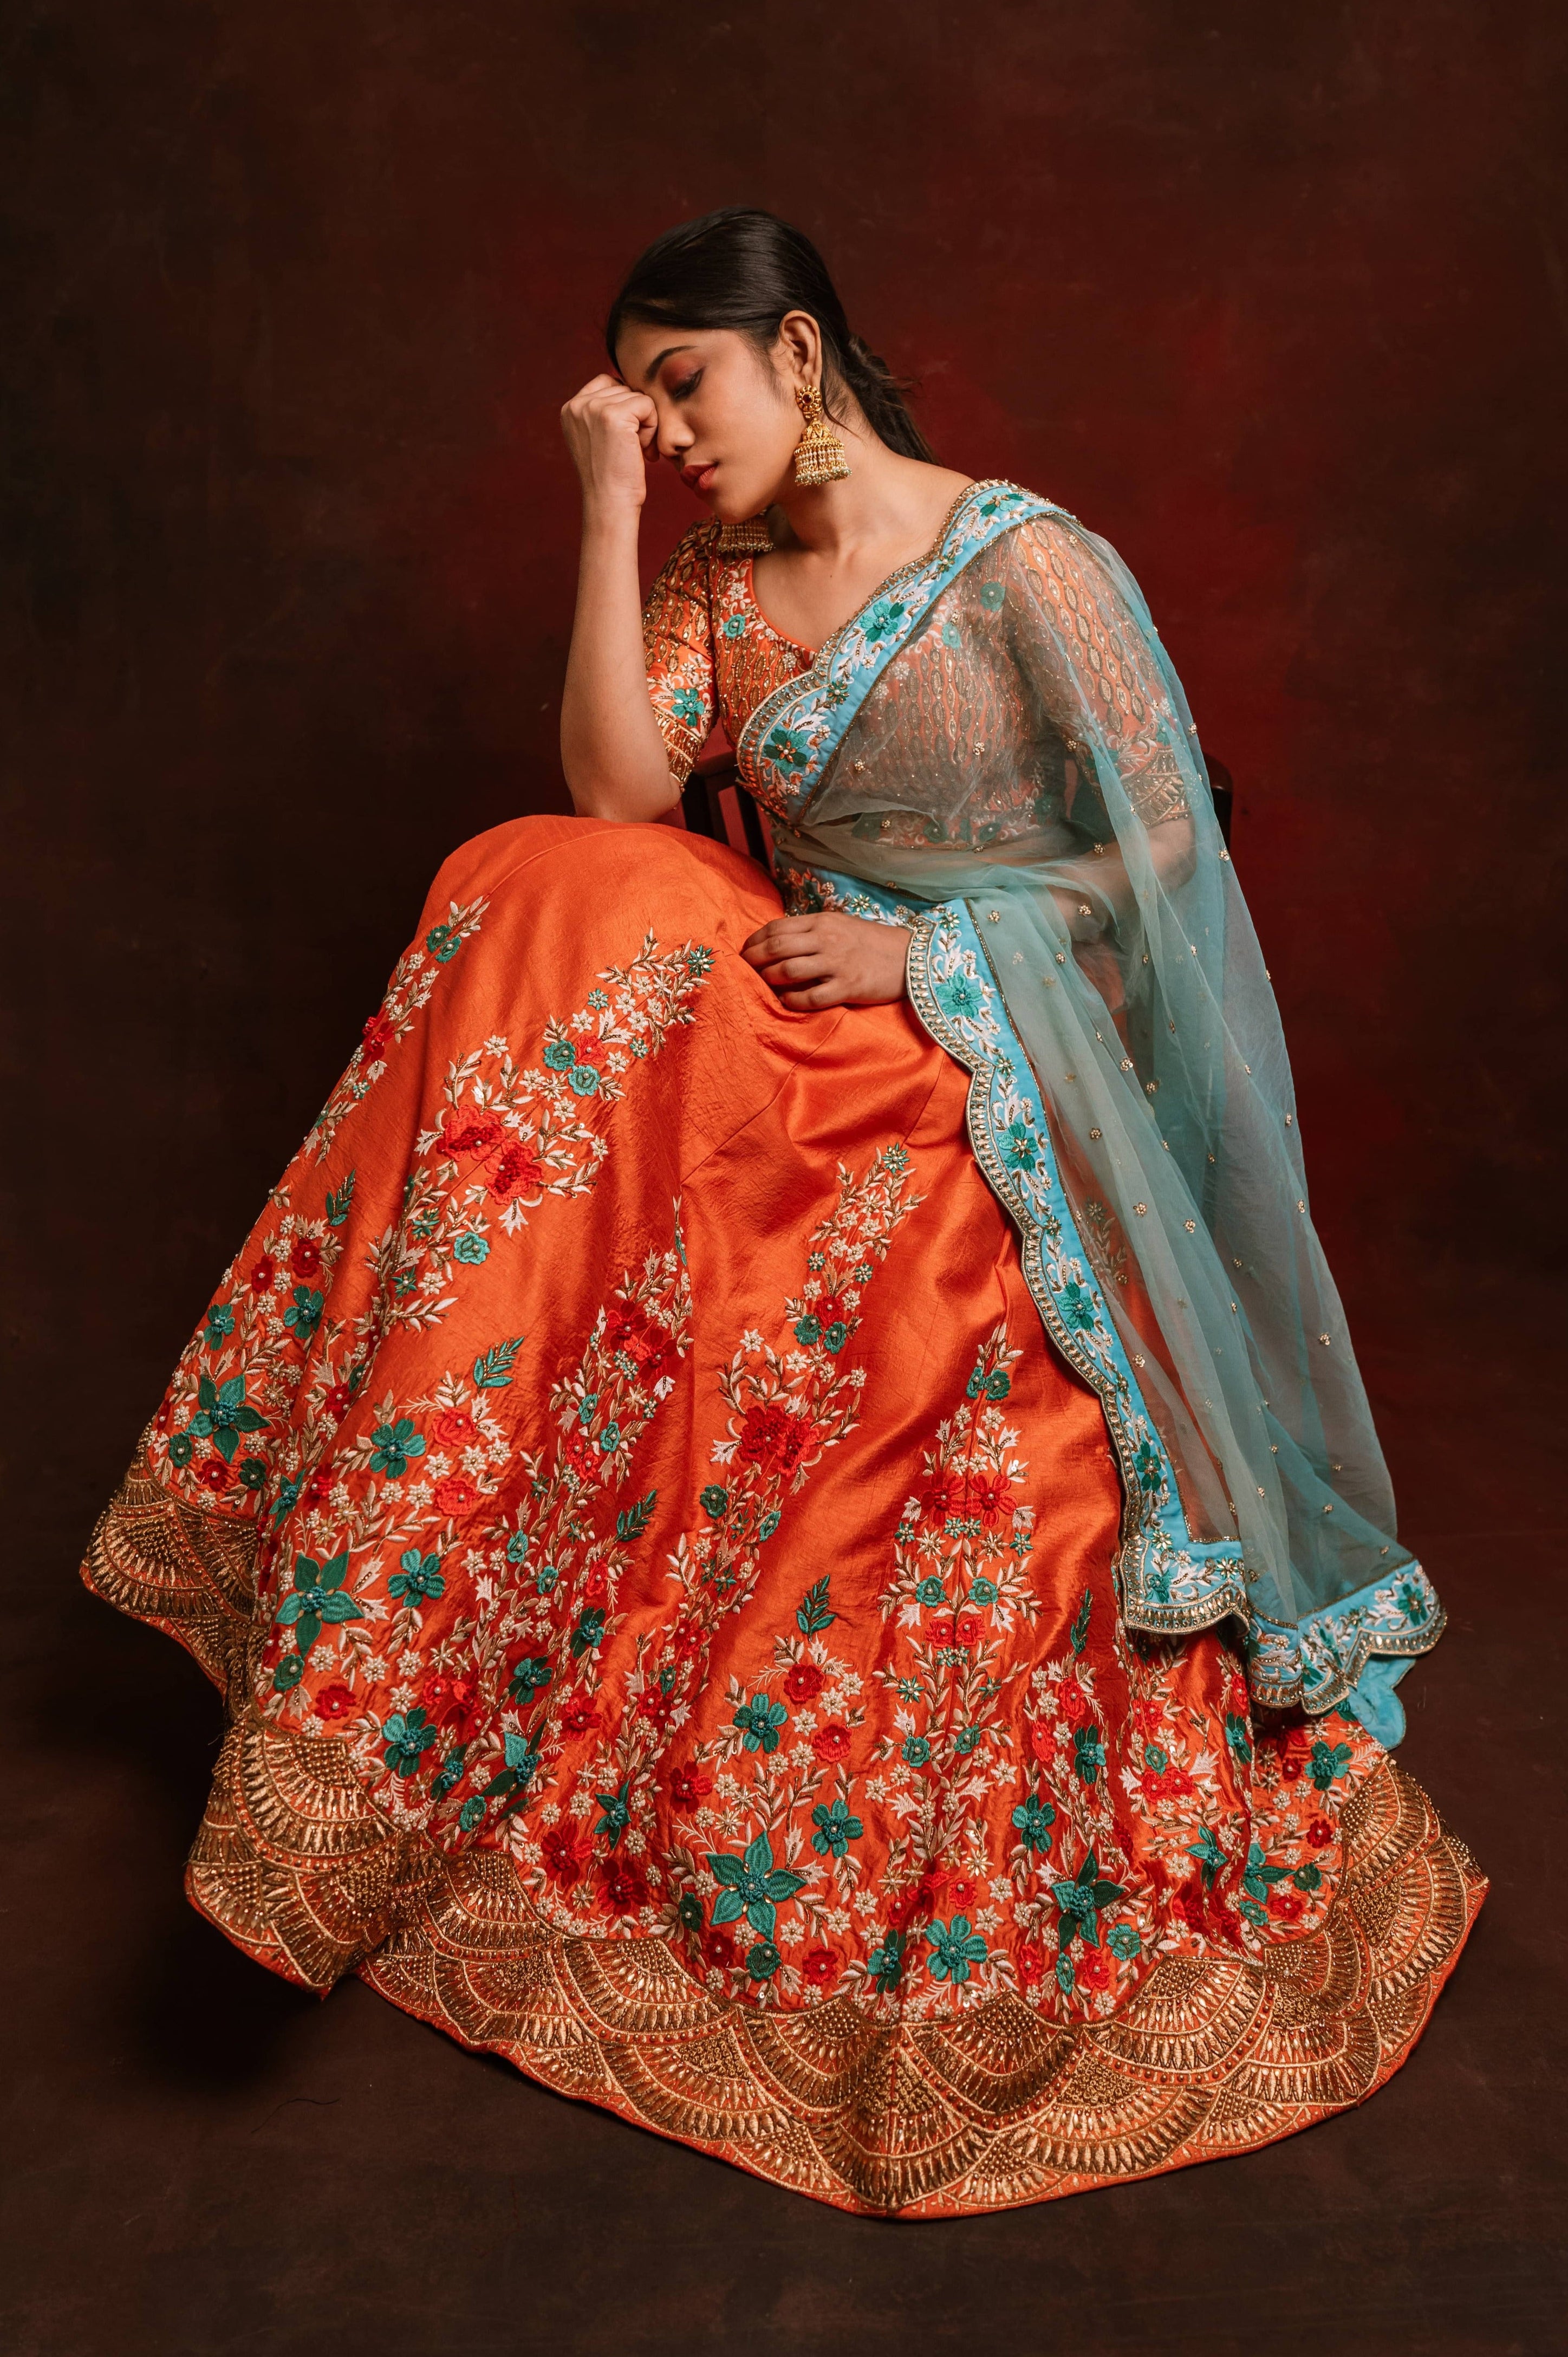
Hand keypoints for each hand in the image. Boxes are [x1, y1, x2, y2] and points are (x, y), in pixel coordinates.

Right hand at [560, 373, 656, 519]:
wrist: (610, 503)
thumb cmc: (611, 476)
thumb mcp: (597, 437)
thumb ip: (603, 411)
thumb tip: (628, 386)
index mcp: (570, 409)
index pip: (608, 383)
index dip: (625, 407)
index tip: (622, 438)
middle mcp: (578, 405)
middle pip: (624, 389)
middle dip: (635, 418)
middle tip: (631, 449)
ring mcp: (594, 408)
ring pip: (637, 397)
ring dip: (645, 424)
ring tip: (635, 451)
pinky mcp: (613, 415)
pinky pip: (647, 405)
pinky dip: (652, 428)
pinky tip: (642, 450)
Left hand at [740, 912, 910, 1009]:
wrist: (910, 958)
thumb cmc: (871, 942)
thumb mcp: (840, 926)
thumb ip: (811, 930)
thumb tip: (777, 940)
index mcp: (822, 921)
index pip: (776, 928)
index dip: (754, 941)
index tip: (744, 951)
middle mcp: (827, 939)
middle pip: (776, 948)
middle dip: (753, 960)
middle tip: (743, 970)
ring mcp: (837, 963)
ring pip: (789, 971)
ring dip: (768, 979)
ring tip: (762, 984)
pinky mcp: (849, 987)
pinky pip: (811, 997)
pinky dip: (793, 1000)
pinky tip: (786, 1001)